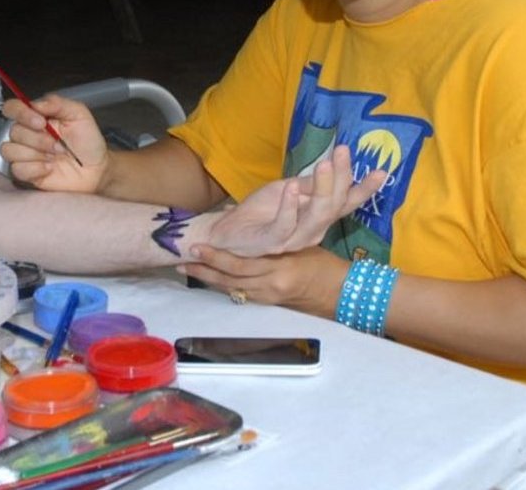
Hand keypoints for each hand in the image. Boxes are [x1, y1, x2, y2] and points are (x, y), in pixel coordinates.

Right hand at [0, 93, 107, 192]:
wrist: (96, 168)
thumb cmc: (88, 141)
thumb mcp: (78, 114)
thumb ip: (57, 103)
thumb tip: (35, 104)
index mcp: (36, 117)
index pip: (12, 108)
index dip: (21, 113)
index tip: (40, 122)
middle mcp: (28, 134)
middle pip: (14, 132)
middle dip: (39, 139)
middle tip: (59, 144)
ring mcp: (26, 154)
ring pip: (10, 150)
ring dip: (35, 153)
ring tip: (55, 156)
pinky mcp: (27, 172)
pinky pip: (17, 169)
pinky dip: (35, 169)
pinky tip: (50, 168)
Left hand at [181, 243, 345, 314]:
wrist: (341, 293)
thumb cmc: (324, 263)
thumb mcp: (302, 244)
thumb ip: (277, 236)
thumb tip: (250, 222)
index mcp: (279, 267)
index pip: (239, 264)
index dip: (216, 257)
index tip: (197, 246)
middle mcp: (270, 285)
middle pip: (229, 279)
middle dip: (205, 269)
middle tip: (184, 259)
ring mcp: (269, 297)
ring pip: (231, 289)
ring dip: (209, 279)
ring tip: (188, 268)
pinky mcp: (269, 303)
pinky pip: (240, 294)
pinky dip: (224, 285)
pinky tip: (211, 278)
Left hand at [204, 145, 385, 256]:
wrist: (226, 232)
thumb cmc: (259, 212)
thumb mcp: (286, 189)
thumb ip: (308, 183)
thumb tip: (332, 166)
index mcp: (317, 217)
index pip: (346, 203)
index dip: (365, 189)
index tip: (382, 171)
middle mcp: (312, 231)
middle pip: (334, 205)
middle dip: (341, 178)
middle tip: (342, 152)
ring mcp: (293, 240)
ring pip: (316, 217)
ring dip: (322, 189)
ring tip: (324, 165)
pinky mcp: (271, 244)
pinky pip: (285, 226)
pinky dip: (290, 206)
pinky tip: (292, 188)